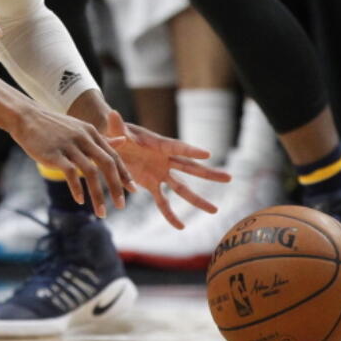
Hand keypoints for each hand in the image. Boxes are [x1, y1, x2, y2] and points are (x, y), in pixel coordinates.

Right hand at [12, 107, 137, 218]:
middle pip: (107, 164)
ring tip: (101, 212)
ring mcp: (69, 145)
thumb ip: (102, 139)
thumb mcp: (80, 129)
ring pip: (90, 172)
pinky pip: (70, 173)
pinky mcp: (54, 153)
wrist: (26, 117)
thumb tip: (123, 142)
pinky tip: (80, 200)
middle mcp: (83, 138)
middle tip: (121, 206)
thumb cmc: (53, 126)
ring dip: (98, 195)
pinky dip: (77, 188)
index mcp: (91, 133)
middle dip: (116, 187)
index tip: (132, 190)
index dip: (124, 173)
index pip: (113, 155)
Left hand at [102, 111, 230, 228]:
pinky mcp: (151, 183)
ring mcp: (160, 172)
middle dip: (208, 174)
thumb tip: (112, 114)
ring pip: (182, 187)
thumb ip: (115, 126)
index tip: (207, 154)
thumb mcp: (115, 129)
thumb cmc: (115, 132)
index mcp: (158, 144)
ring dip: (197, 199)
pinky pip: (162, 201)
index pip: (177, 147)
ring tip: (215, 210)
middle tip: (229, 178)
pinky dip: (169, 214)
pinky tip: (180, 227)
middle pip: (190, 167)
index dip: (190, 151)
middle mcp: (164, 159)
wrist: (111, 142)